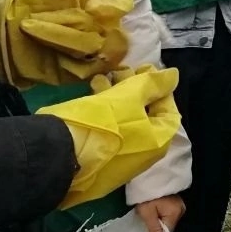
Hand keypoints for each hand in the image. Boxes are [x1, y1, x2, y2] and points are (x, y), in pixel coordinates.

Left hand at [0, 0, 132, 88]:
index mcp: (98, 2)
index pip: (122, 2)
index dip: (113, 4)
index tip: (93, 5)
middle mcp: (99, 26)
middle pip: (114, 25)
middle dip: (87, 22)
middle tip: (60, 18)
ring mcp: (91, 50)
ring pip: (103, 46)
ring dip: (69, 37)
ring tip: (36, 29)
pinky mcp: (79, 71)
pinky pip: (93, 68)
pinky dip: (76, 61)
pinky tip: (52, 51)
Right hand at [37, 64, 182, 207]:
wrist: (56, 156)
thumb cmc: (101, 123)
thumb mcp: (130, 97)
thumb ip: (153, 84)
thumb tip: (174, 77)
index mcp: (158, 141)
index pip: (169, 110)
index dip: (159, 87)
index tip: (144, 70)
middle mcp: (143, 154)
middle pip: (145, 114)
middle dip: (133, 88)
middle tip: (120, 70)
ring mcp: (119, 161)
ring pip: (124, 120)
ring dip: (116, 96)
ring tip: (100, 78)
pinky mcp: (97, 161)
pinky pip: (108, 132)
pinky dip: (103, 112)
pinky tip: (90, 93)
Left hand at [134, 194, 184, 231]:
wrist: (148, 178)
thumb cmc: (147, 196)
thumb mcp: (147, 213)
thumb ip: (154, 229)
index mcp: (175, 213)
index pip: (168, 231)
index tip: (149, 227)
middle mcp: (181, 209)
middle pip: (169, 224)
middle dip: (159, 224)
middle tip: (148, 216)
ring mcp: (180, 203)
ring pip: (169, 218)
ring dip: (160, 218)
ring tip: (151, 210)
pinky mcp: (176, 200)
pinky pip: (170, 212)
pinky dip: (162, 212)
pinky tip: (155, 207)